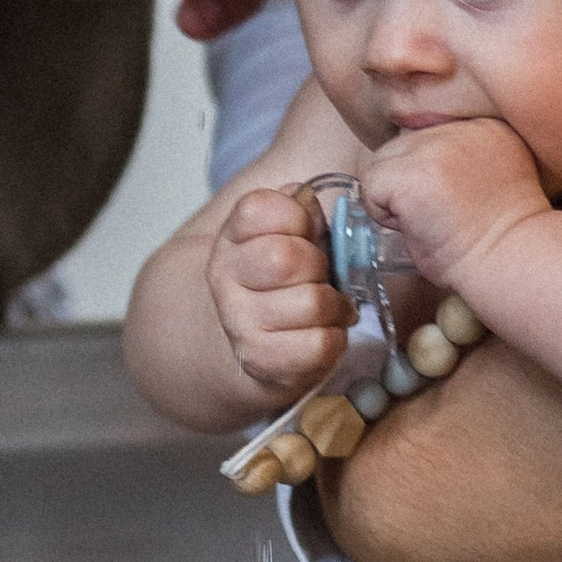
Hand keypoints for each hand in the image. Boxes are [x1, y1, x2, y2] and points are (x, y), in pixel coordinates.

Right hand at [210, 187, 348, 398]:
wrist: (255, 338)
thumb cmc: (282, 279)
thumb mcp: (286, 233)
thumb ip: (299, 208)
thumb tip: (307, 201)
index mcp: (232, 236)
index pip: (263, 208)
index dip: (298, 217)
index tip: (305, 233)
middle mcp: (225, 277)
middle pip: (287, 258)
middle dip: (319, 265)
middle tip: (320, 275)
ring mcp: (239, 322)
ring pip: (311, 303)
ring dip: (334, 305)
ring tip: (327, 307)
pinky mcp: (261, 360)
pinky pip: (320, 344)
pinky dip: (335, 338)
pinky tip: (324, 332)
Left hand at [360, 117, 548, 288]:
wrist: (510, 262)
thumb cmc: (501, 236)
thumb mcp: (492, 176)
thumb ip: (462, 156)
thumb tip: (417, 163)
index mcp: (484, 125)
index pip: (428, 135)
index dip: (428, 173)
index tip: (449, 201)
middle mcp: (459, 126)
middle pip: (402, 145)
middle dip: (407, 181)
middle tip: (436, 215)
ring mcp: (434, 147)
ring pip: (382, 161)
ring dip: (393, 195)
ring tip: (427, 220)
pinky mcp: (412, 173)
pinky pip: (371, 184)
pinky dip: (382, 212)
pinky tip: (414, 226)